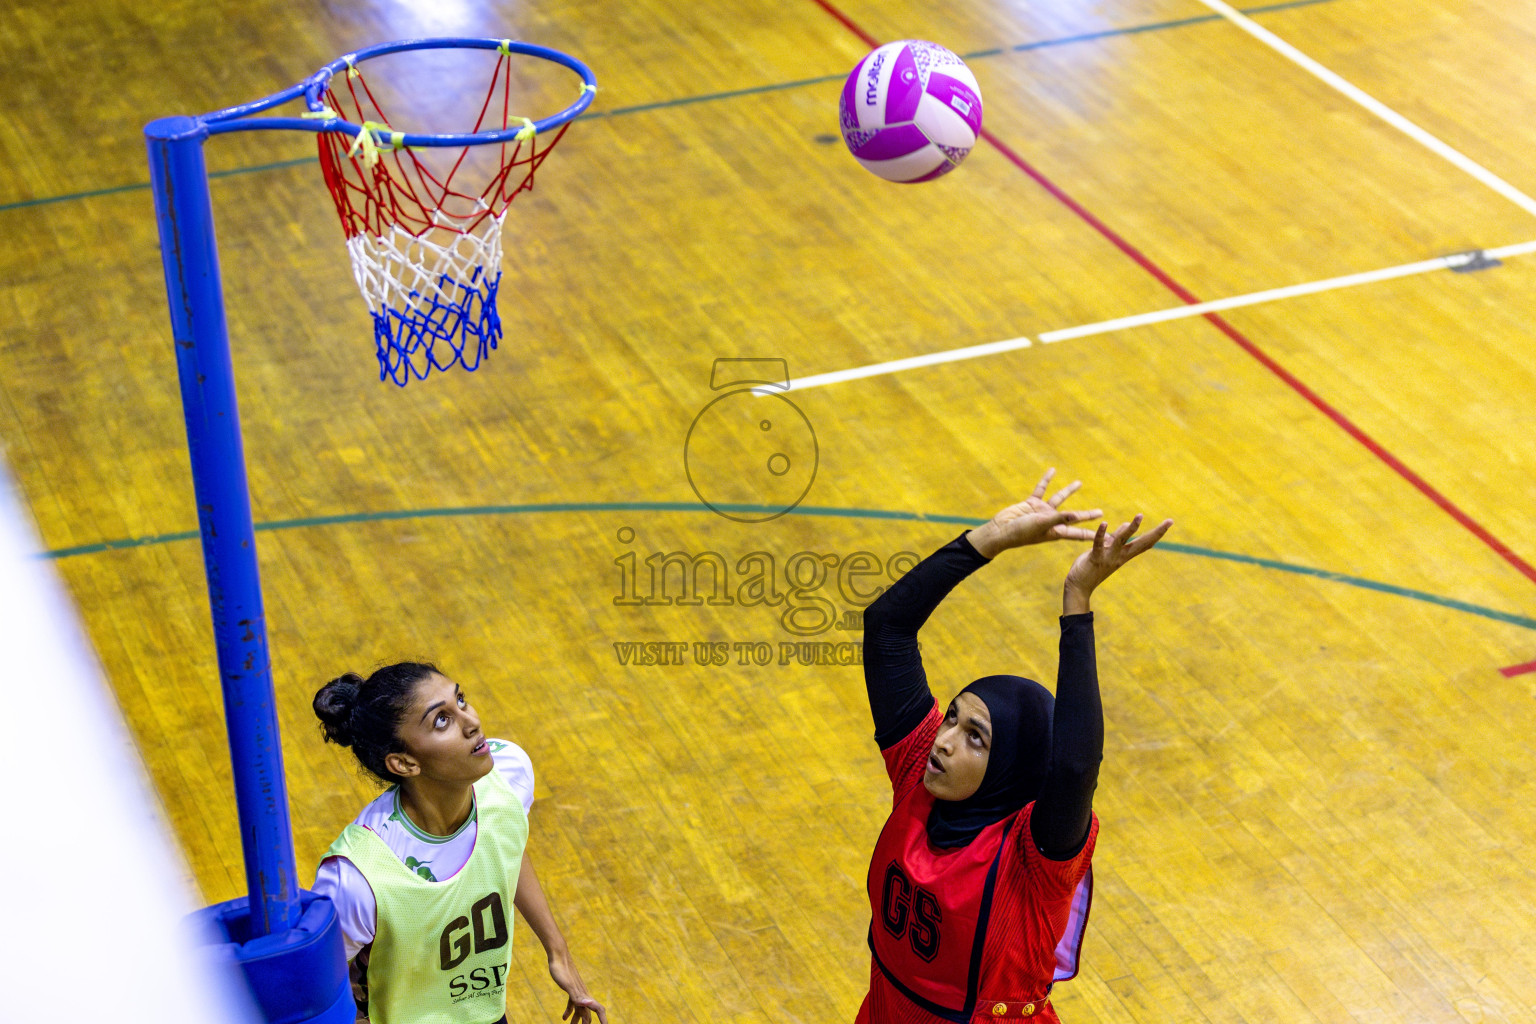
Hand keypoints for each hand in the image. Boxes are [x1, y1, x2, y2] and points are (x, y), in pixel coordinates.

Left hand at [549, 949, 607, 1023]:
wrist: (558, 955)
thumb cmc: (562, 969)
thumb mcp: (568, 985)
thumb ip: (577, 996)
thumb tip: (589, 1003)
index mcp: (584, 995)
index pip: (598, 1009)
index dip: (603, 1019)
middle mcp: (583, 994)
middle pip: (588, 1013)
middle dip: (588, 1023)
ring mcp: (576, 991)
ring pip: (580, 1010)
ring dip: (577, 1020)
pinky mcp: (569, 988)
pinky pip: (571, 1004)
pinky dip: (569, 1012)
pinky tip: (564, 1018)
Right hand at [966, 469, 1102, 558]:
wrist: (1000, 530)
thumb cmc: (1021, 532)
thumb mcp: (1042, 524)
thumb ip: (1058, 518)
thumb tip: (1076, 515)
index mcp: (1056, 531)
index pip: (1079, 533)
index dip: (1093, 535)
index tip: (1105, 538)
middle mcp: (1052, 522)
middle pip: (1074, 517)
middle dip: (1087, 515)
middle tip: (1101, 513)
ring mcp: (1041, 512)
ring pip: (1059, 499)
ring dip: (1068, 491)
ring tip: (1079, 482)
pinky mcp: (1031, 504)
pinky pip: (1041, 489)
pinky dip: (1046, 480)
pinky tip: (1052, 470)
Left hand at [1063, 514, 1173, 613]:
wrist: (1079, 587)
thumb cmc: (1092, 567)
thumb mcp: (1107, 551)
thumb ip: (1116, 539)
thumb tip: (1126, 524)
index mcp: (1124, 555)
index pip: (1145, 543)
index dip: (1157, 533)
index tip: (1169, 522)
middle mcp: (1120, 557)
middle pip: (1142, 543)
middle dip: (1156, 532)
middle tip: (1170, 521)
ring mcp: (1108, 558)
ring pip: (1122, 541)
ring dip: (1131, 529)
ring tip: (1140, 516)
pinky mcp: (1095, 559)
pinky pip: (1099, 545)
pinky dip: (1101, 534)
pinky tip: (1104, 523)